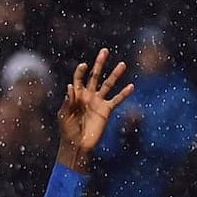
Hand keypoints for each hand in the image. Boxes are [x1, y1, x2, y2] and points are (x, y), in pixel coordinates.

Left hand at [56, 47, 133, 173]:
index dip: (81, 71)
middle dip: (99, 63)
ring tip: (122, 64)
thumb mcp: (64, 115)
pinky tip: (132, 86)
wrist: (77, 145)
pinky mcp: (106, 111)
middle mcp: (88, 95)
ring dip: (115, 75)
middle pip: (95, 75)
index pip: (79, 78)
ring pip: (108, 84)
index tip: (84, 65)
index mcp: (76, 95)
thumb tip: (71, 86)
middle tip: (104, 51)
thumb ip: (68, 101)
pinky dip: (124, 94)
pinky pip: (116, 100)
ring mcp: (98, 102)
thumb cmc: (67, 131)